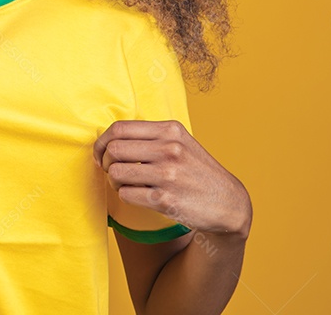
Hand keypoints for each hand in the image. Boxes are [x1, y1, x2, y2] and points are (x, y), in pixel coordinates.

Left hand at [93, 120, 251, 237]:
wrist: (228, 202)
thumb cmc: (197, 171)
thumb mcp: (181, 142)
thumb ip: (151, 136)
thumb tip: (110, 138)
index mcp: (170, 130)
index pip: (119, 128)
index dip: (102, 142)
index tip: (101, 153)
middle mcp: (169, 148)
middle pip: (114, 149)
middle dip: (106, 162)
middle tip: (113, 170)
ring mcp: (168, 174)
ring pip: (116, 172)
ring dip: (114, 181)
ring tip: (125, 184)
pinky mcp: (165, 199)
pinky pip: (126, 194)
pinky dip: (125, 195)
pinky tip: (137, 195)